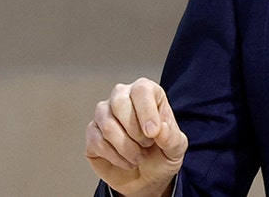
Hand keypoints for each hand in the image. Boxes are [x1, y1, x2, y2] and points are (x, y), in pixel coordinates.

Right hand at [86, 77, 187, 196]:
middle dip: (134, 130)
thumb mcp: (176, 149)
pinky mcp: (92, 133)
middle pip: (119, 102)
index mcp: (147, 93)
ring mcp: (104, 114)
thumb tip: (161, 128)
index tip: (153, 133)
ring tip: (139, 157)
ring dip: (126, 147)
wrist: (146, 178)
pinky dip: (115, 156)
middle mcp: (122, 97)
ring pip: (108, 125)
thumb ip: (171, 138)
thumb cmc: (161, 155)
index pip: (141, 90)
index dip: (146, 111)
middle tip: (147, 145)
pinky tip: (126, 161)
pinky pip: (97, 141)